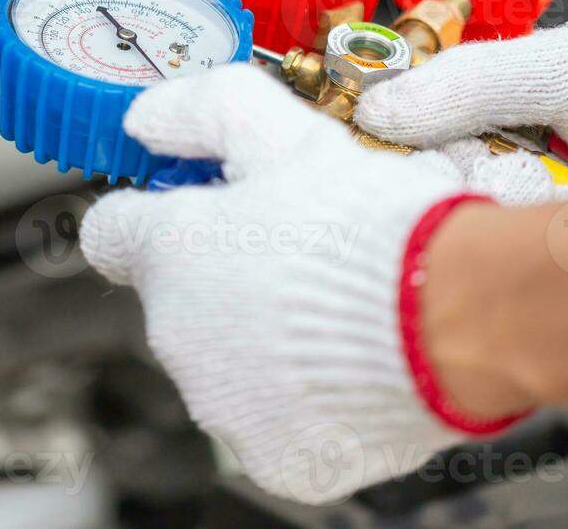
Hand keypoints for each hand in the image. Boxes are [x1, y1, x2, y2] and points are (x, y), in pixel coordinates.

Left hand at [79, 65, 528, 504]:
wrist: (454, 317)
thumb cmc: (368, 226)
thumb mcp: (282, 133)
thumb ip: (203, 111)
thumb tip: (149, 115)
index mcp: (168, 254)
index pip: (114, 233)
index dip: (157, 210)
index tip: (197, 203)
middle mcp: (177, 338)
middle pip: (181, 298)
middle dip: (226, 272)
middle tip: (298, 248)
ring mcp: (224, 405)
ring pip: (228, 362)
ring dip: (262, 336)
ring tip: (336, 306)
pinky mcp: (274, 457)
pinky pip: (275, 420)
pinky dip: (304, 398)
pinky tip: (349, 362)